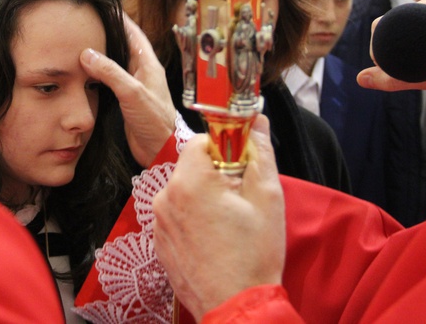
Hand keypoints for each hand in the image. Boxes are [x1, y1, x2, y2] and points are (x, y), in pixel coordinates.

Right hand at [80, 15, 175, 166]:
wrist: (160, 150)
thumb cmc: (155, 121)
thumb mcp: (132, 93)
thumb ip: (110, 72)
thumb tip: (87, 54)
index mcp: (148, 65)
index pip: (134, 34)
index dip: (120, 19)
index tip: (105, 7)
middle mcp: (142, 73)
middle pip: (124, 46)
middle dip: (108, 33)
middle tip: (89, 22)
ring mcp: (134, 86)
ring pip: (116, 63)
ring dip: (102, 54)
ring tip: (82, 43)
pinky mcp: (127, 100)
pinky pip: (111, 81)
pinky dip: (99, 74)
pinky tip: (86, 73)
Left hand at [153, 116, 285, 320]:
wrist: (236, 306)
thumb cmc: (254, 254)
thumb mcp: (268, 197)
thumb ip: (260, 152)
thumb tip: (256, 120)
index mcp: (189, 181)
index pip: (200, 142)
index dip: (224, 149)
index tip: (241, 167)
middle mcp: (165, 197)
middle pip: (190, 167)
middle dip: (215, 174)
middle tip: (239, 198)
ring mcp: (158, 222)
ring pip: (182, 191)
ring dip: (203, 197)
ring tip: (227, 223)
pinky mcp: (158, 242)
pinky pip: (175, 215)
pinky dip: (192, 218)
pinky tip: (213, 238)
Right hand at [358, 0, 425, 93]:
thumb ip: (393, 80)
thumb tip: (359, 78)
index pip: (382, 26)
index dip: (377, 51)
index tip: (391, 71)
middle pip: (388, 28)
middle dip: (388, 52)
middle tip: (407, 73)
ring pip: (399, 32)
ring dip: (399, 51)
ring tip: (418, 69)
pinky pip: (411, 33)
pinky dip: (409, 49)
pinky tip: (421, 62)